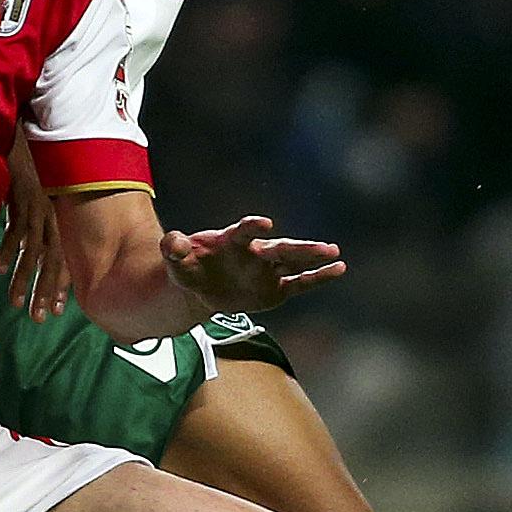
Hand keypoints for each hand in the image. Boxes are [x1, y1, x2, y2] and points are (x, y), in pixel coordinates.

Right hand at [0, 148, 66, 319]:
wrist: (20, 139)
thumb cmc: (22, 173)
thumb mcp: (29, 205)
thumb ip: (28, 228)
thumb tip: (20, 253)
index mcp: (54, 221)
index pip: (61, 259)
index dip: (58, 285)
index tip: (54, 311)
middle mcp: (51, 217)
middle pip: (51, 261)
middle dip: (44, 291)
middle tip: (38, 318)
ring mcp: (38, 208)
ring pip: (34, 251)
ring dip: (26, 278)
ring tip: (17, 303)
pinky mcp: (22, 197)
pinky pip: (16, 229)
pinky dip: (9, 250)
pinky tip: (1, 269)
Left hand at [162, 215, 343, 315]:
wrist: (201, 287)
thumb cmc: (189, 268)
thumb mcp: (176, 261)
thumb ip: (174, 249)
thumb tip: (172, 241)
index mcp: (232, 241)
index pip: (244, 231)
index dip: (253, 227)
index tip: (264, 223)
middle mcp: (256, 252)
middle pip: (280, 248)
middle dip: (300, 248)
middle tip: (323, 247)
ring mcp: (268, 270)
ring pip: (295, 263)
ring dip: (314, 259)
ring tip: (336, 254)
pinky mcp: (276, 288)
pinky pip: (299, 283)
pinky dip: (318, 278)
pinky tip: (339, 270)